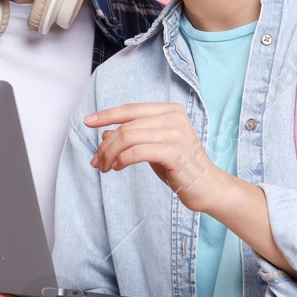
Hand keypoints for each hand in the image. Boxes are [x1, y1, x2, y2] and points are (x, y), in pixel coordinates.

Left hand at [86, 102, 229, 212]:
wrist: (209, 187)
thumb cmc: (180, 167)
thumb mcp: (154, 147)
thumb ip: (134, 137)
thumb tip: (105, 133)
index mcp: (170, 110)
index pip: (131, 109)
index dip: (106, 115)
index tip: (87, 122)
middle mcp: (173, 117)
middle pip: (126, 126)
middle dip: (105, 145)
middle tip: (96, 161)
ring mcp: (175, 133)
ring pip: (128, 138)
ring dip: (109, 154)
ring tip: (105, 167)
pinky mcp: (174, 151)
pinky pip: (136, 152)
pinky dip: (121, 160)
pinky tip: (117, 168)